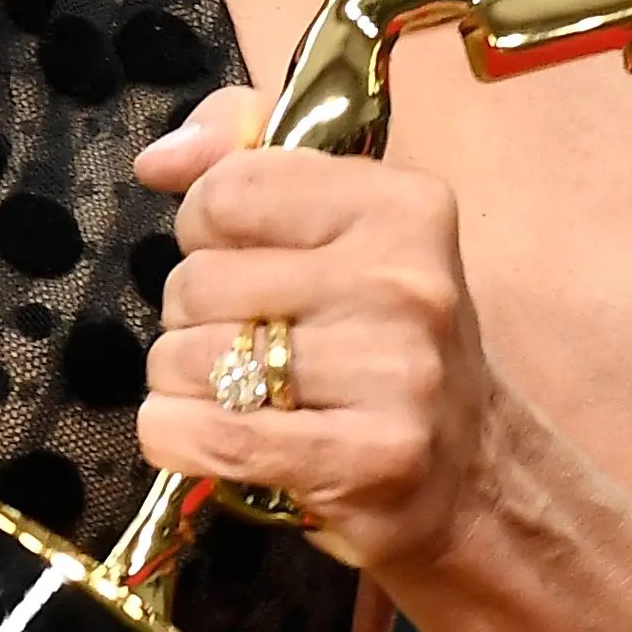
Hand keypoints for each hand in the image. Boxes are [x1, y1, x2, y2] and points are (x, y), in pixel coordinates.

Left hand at [133, 85, 499, 578]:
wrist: (472, 474)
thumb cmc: (382, 339)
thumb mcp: (340, 224)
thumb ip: (243, 156)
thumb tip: (159, 161)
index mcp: (401, 207)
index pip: (228, 191)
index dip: (208, 230)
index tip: (244, 260)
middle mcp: (404, 282)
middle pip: (198, 282)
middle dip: (194, 316)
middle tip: (247, 340)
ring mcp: (394, 374)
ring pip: (188, 359)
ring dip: (184, 383)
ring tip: (239, 391)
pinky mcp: (368, 458)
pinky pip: (205, 433)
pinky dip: (174, 436)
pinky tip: (202, 436)